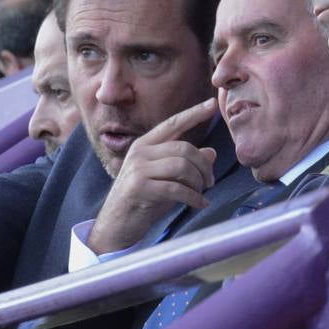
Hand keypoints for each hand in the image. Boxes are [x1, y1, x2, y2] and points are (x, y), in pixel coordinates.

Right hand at [86, 98, 218, 254]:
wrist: (116, 225)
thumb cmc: (144, 200)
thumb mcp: (167, 178)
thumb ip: (186, 164)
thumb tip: (212, 152)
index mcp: (146, 144)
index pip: (173, 123)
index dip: (194, 113)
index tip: (212, 104)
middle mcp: (140, 152)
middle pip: (184, 148)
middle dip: (203, 165)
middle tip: (210, 181)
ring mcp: (138, 169)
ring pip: (182, 166)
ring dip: (198, 181)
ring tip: (202, 192)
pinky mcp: (139, 188)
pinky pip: (176, 188)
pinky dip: (193, 197)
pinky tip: (200, 204)